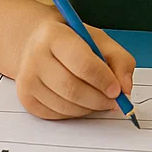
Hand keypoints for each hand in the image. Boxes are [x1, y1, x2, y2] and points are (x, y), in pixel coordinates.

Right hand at [14, 16, 134, 120]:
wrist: (35, 42)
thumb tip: (126, 89)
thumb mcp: (99, 39)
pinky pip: (56, 115)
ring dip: (89, 108)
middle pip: (72, 89)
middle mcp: (35, 56)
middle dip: (99, 99)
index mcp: (54, 35)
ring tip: (98, 99)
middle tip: (113, 101)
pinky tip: (81, 100)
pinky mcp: (26, 98)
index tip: (117, 90)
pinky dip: (75, 113)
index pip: (82, 63)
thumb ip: (120, 60)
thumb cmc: (71, 40)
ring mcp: (27, 79)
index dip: (103, 80)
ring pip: (65, 106)